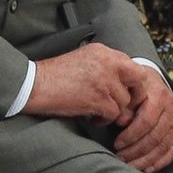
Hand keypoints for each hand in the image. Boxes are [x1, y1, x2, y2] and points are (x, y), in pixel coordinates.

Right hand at [23, 44, 137, 123]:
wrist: (34, 85)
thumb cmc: (54, 75)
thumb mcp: (82, 60)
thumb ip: (105, 67)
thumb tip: (124, 85)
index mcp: (104, 52)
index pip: (134, 66)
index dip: (134, 83)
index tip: (127, 92)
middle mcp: (108, 63)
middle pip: (137, 82)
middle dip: (133, 97)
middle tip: (123, 106)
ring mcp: (104, 81)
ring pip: (124, 102)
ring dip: (113, 111)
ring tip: (97, 112)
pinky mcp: (98, 98)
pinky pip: (113, 114)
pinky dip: (104, 120)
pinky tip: (92, 118)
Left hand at [113, 64, 172, 172]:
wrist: (151, 83)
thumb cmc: (135, 87)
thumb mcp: (128, 88)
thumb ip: (124, 105)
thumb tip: (121, 122)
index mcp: (159, 97)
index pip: (147, 121)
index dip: (131, 135)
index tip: (116, 144)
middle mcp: (172, 111)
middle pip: (155, 137)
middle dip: (136, 151)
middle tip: (119, 158)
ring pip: (163, 148)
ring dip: (144, 160)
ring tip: (128, 166)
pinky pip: (171, 153)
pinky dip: (158, 163)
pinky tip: (145, 170)